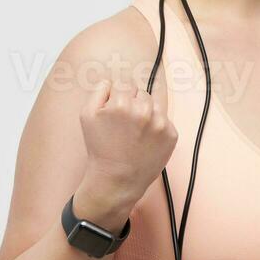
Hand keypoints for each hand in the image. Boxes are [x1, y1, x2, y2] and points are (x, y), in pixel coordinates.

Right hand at [78, 78, 177, 204]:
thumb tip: (111, 80)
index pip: (124, 84)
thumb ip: (98, 91)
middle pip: (141, 93)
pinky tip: (145, 141)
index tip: (115, 113)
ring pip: (155, 104)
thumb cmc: (100, 148)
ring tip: (135, 133)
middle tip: (124, 126)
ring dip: (146, 113)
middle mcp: (144, 110)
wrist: (117, 180)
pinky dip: (157, 127)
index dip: (117, 98)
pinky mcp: (172, 134)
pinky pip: (164, 120)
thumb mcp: (87, 116)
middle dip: (133, 104)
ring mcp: (160, 123)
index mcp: (122, 103)